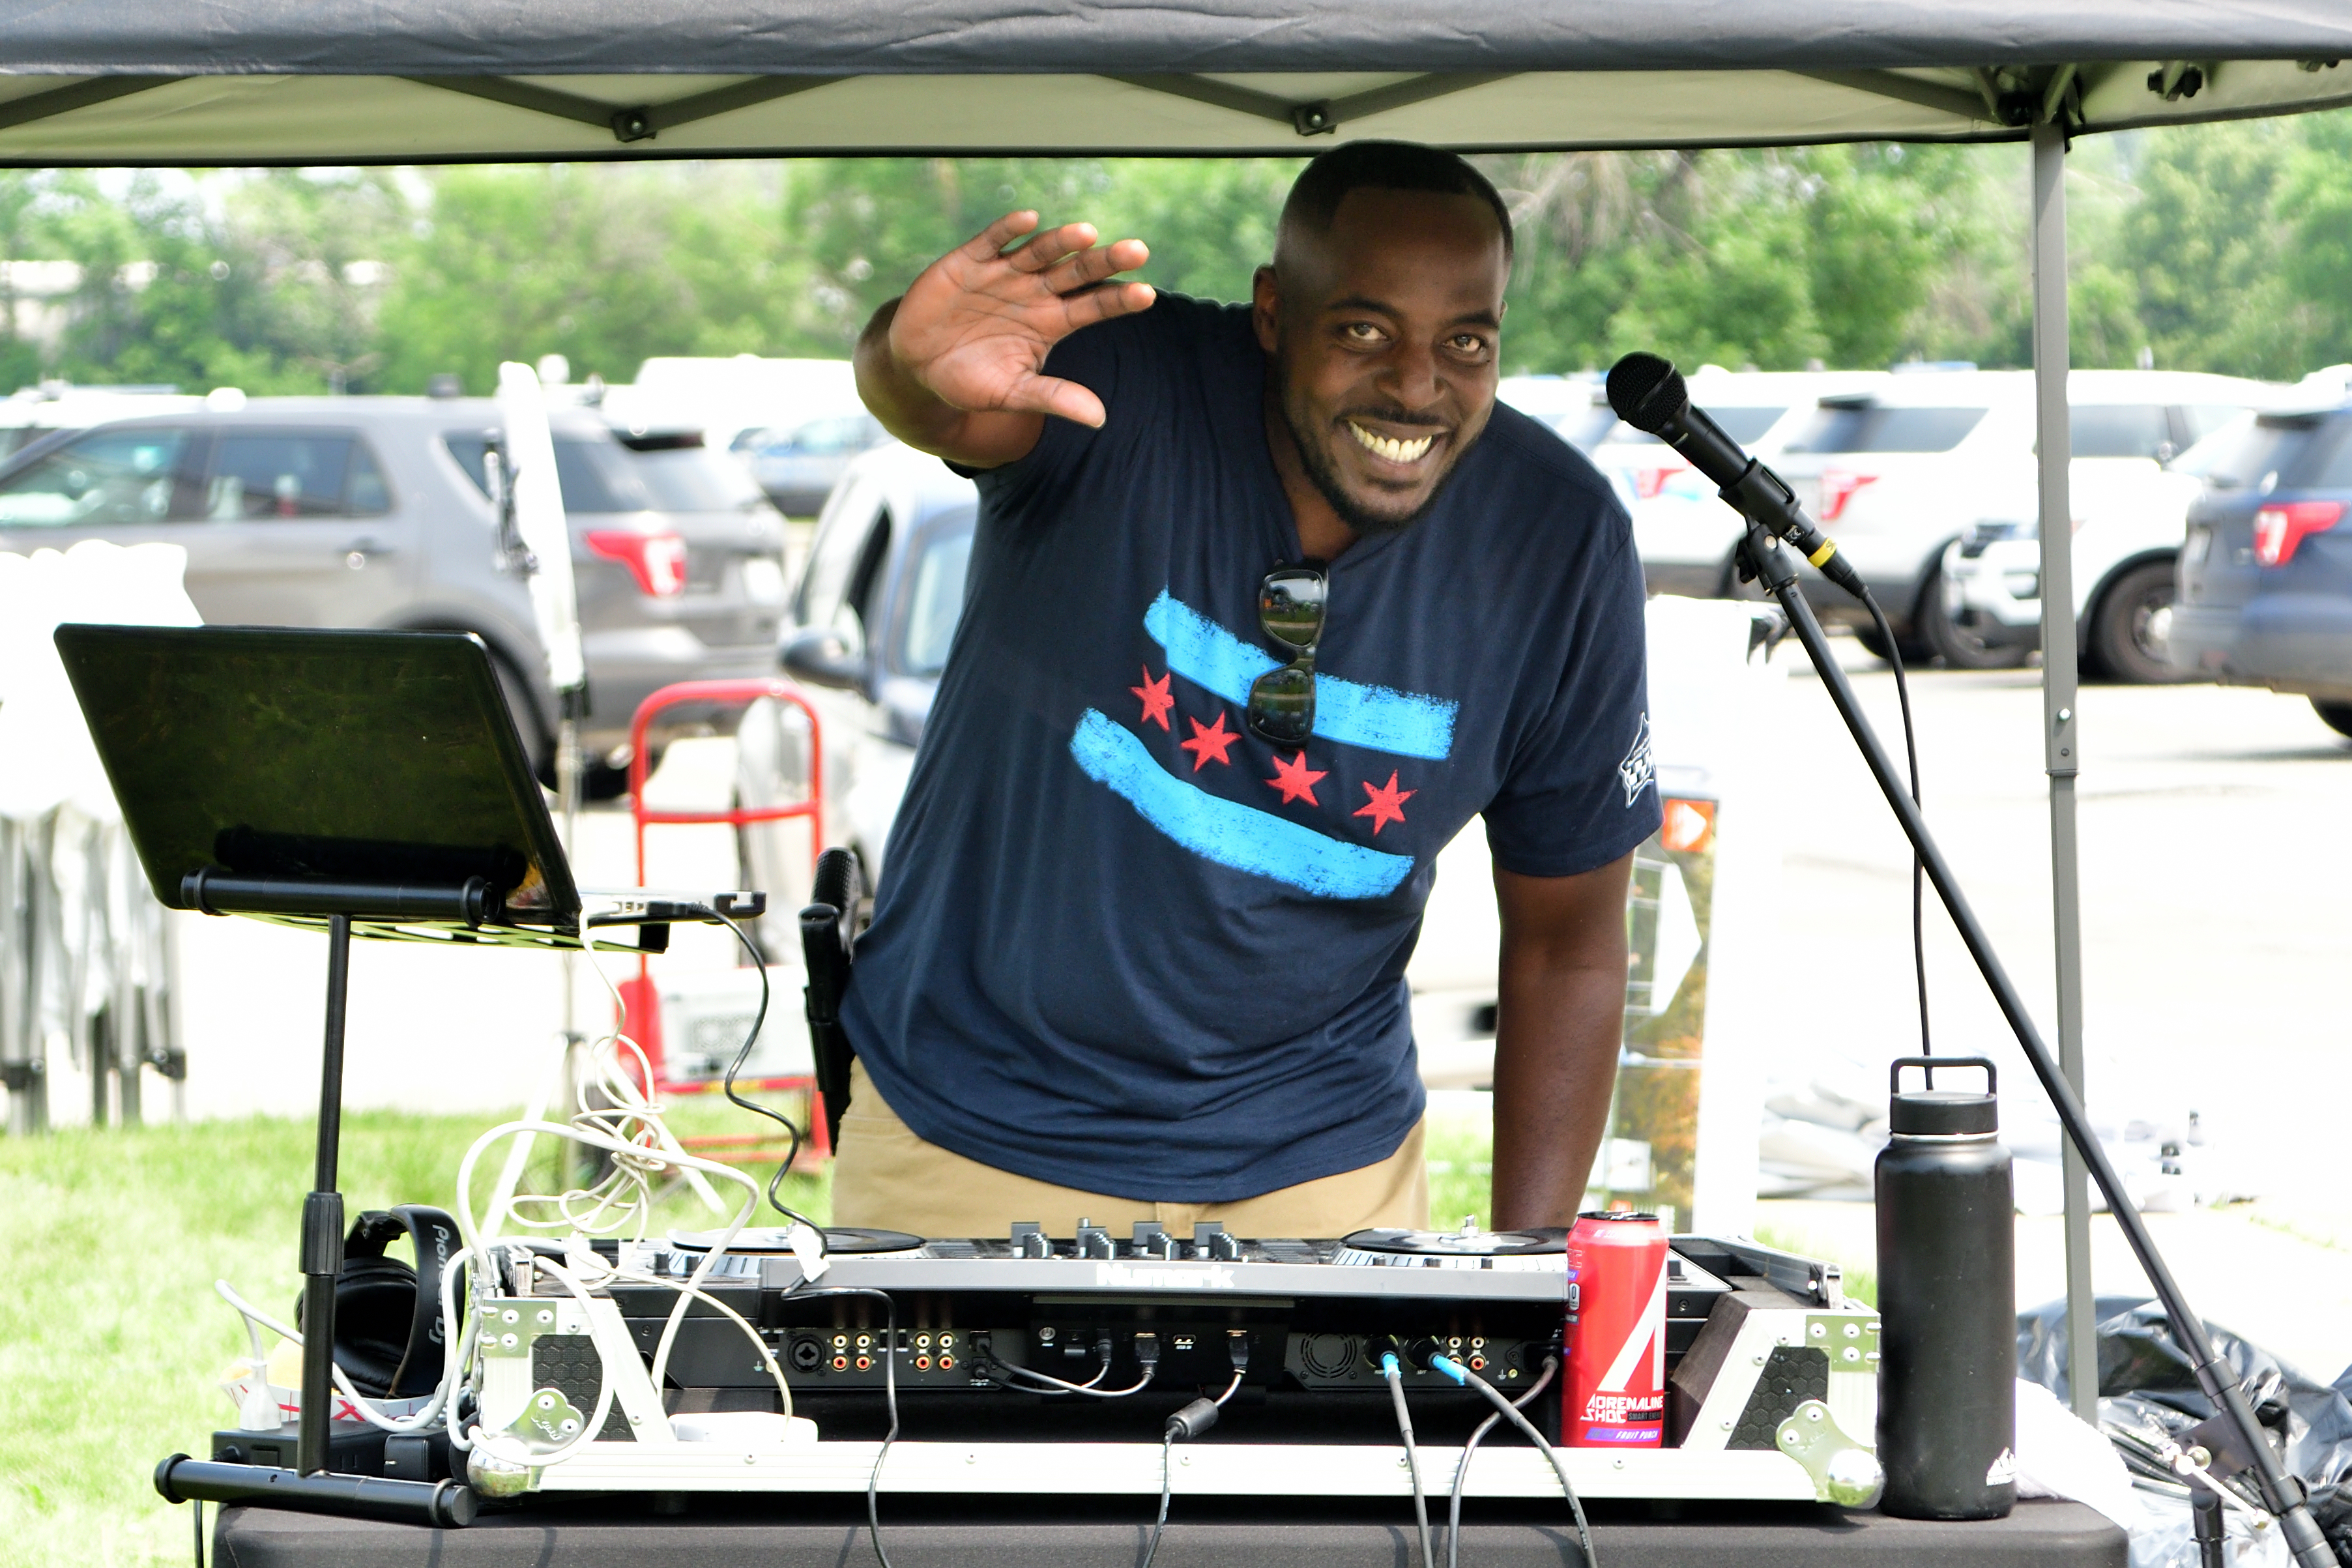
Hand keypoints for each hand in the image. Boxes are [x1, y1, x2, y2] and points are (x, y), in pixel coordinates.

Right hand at [885, 211, 1153, 428]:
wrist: (917, 366)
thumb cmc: (970, 380)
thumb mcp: (1011, 393)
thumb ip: (1052, 398)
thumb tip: (1099, 418)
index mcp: (1051, 322)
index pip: (1093, 306)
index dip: (1117, 300)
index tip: (1146, 294)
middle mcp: (1034, 292)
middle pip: (1076, 272)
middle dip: (1104, 262)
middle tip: (1137, 251)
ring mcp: (1003, 273)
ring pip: (1040, 252)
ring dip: (1061, 242)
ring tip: (1086, 234)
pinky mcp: (969, 261)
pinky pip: (992, 240)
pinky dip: (1007, 230)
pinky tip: (1028, 221)